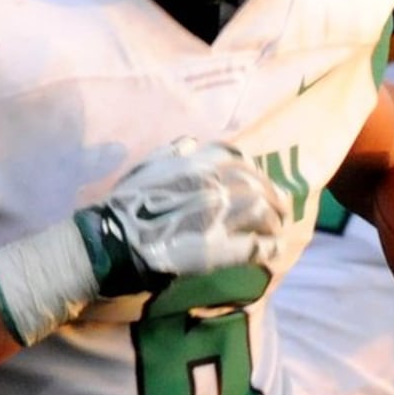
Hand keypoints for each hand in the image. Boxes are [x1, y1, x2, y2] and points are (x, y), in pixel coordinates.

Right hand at [76, 139, 291, 295]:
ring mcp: (217, 216)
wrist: (110, 243)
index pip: (238, 159)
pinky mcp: (218, 248)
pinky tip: (273, 252)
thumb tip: (190, 142)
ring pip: (262, 213)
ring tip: (278, 232)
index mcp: (194, 163)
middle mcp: (211, 184)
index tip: (262, 182)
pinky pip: (255, 246)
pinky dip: (268, 248)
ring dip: (274, 223)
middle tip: (282, 211)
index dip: (255, 171)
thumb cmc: (124, 206)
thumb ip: (171, 153)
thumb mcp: (145, 169)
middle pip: (257, 186)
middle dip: (275, 198)